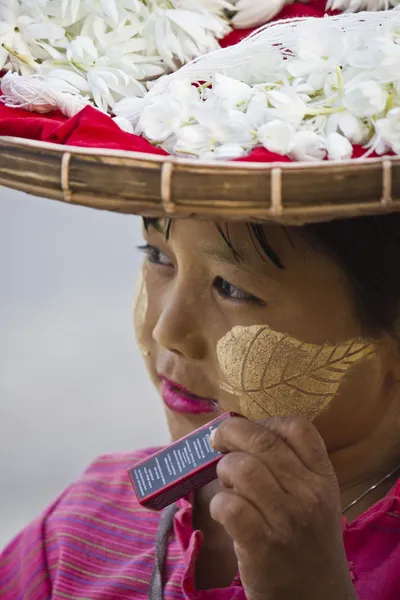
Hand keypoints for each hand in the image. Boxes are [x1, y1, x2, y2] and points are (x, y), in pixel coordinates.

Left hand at [210, 417, 356, 599]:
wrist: (316, 598)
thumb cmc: (307, 540)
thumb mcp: (315, 498)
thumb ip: (290, 466)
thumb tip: (241, 431)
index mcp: (323, 477)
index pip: (297, 427)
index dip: (266, 421)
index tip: (249, 430)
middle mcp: (309, 494)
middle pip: (261, 441)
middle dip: (230, 433)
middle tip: (218, 441)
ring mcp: (286, 519)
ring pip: (241, 468)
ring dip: (223, 470)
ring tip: (227, 484)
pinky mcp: (262, 544)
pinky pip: (228, 505)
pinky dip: (218, 504)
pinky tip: (224, 512)